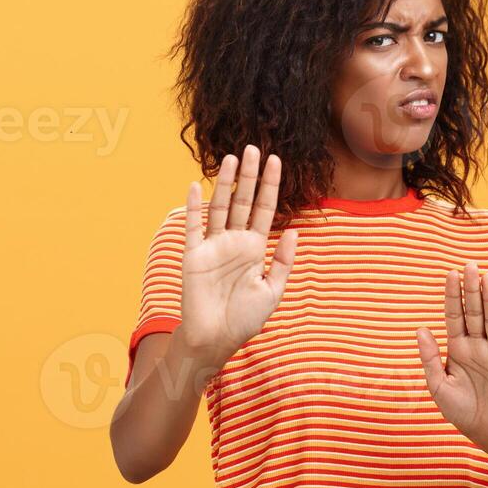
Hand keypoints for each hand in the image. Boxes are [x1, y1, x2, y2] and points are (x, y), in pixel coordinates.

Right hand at [175, 145, 296, 365]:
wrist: (215, 339)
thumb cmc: (244, 319)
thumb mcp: (272, 290)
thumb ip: (283, 260)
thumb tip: (294, 230)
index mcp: (254, 247)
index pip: (265, 209)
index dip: (271, 185)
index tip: (277, 160)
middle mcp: (234, 241)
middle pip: (243, 200)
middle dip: (249, 175)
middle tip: (253, 147)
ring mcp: (213, 245)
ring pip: (219, 207)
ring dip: (225, 183)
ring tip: (231, 158)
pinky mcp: (193, 254)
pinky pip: (193, 226)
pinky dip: (193, 206)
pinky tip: (197, 185)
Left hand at [416, 263, 487, 452]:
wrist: (487, 431)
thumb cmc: (460, 410)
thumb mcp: (438, 387)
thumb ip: (430, 358)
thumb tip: (420, 329)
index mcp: (457, 349)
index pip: (454, 316)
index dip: (453, 295)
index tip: (451, 274)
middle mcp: (477, 346)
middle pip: (475, 312)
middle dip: (472, 290)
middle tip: (470, 265)